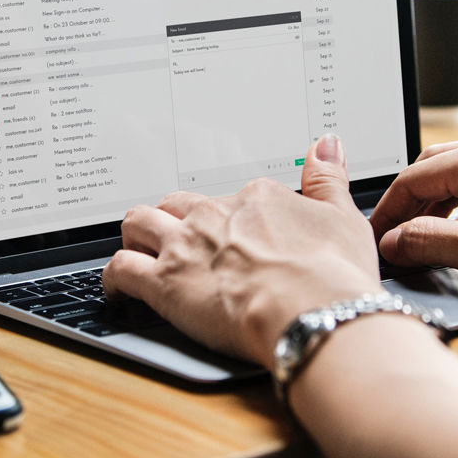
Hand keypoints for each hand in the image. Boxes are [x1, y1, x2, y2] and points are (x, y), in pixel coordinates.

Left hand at [102, 135, 383, 364]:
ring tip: (140, 249)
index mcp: (256, 199)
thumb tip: (326, 144)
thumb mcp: (342, 217)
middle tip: (181, 239)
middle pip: (178, 205)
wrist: (312, 313)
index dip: (231, 218)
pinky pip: (121, 268)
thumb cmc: (332, 275)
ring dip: (137, 235)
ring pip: (140, 224)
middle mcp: (215, 215)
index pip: (232, 198)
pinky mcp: (164, 283)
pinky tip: (118, 288)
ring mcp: (186, 246)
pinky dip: (114, 277)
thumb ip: (327, 178)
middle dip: (174, 219)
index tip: (236, 235)